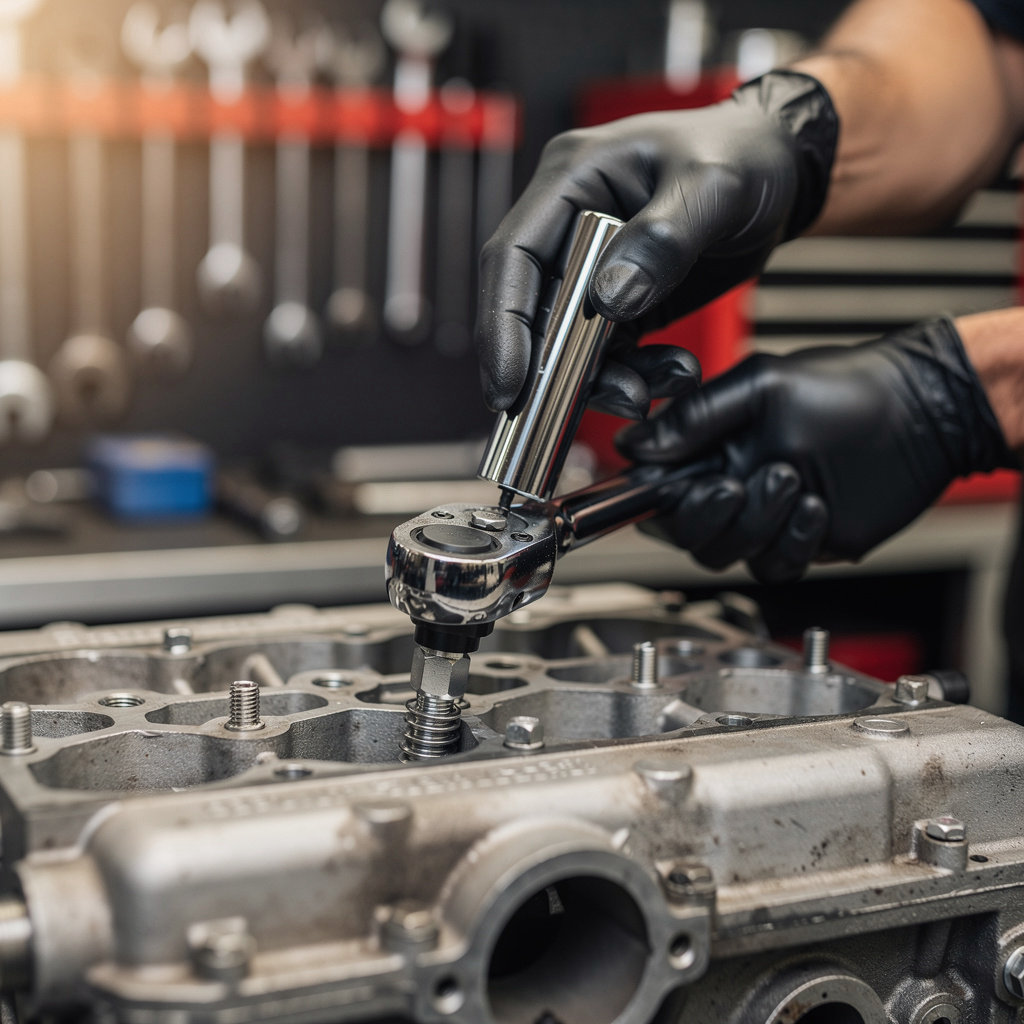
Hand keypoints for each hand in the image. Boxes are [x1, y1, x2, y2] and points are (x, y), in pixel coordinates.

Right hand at [475, 70, 837, 417]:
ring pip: (570, 343)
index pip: (512, 258)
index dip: (502, 325)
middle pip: (534, 311)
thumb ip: (662, 240)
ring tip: (644, 396)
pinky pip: (610, 352)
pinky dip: (635, 375)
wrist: (780, 172)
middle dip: (551, 368)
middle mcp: (570, 225)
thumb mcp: (714, 187)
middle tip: (565, 413)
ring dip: (602, 380)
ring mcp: (592, 267)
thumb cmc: (745, 156)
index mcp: (571, 179)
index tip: (508, 387)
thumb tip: (608, 300)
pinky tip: (672, 376)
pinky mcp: (619, 300)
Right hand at [618, 318, 1013, 582]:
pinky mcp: (798, 543)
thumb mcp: (762, 386)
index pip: (654, 489)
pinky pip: (773, 566)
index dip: (650, 498)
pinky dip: (791, 542)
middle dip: (706, 513)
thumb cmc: (846, 389)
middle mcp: (730, 486)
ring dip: (756, 524)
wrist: (918, 415)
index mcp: (710, 449)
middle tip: (738, 483)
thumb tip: (634, 443)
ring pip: (725, 554)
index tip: (668, 488)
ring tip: (793, 480)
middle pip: (683, 532)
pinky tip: (815, 508)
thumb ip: (696, 416)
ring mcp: (763, 518)